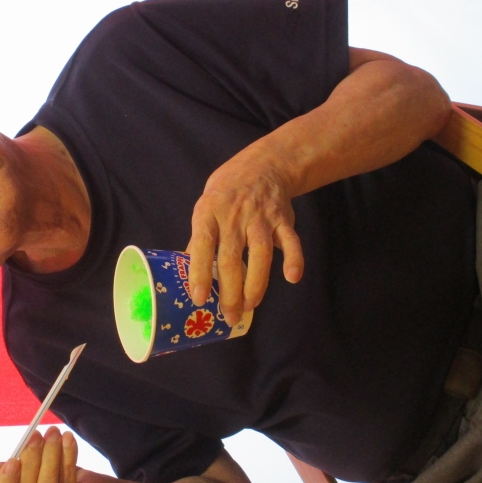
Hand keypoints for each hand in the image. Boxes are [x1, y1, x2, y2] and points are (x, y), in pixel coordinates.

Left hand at [185, 144, 304, 325]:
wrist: (263, 166)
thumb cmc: (226, 194)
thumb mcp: (206, 209)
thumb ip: (200, 241)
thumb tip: (187, 275)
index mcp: (208, 213)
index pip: (203, 245)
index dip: (200, 272)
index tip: (199, 298)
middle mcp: (233, 215)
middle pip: (232, 257)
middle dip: (231, 291)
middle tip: (230, 316)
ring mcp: (260, 217)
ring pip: (260, 253)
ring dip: (256, 283)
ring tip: (250, 306)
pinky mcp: (282, 219)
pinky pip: (290, 241)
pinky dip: (294, 258)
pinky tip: (292, 277)